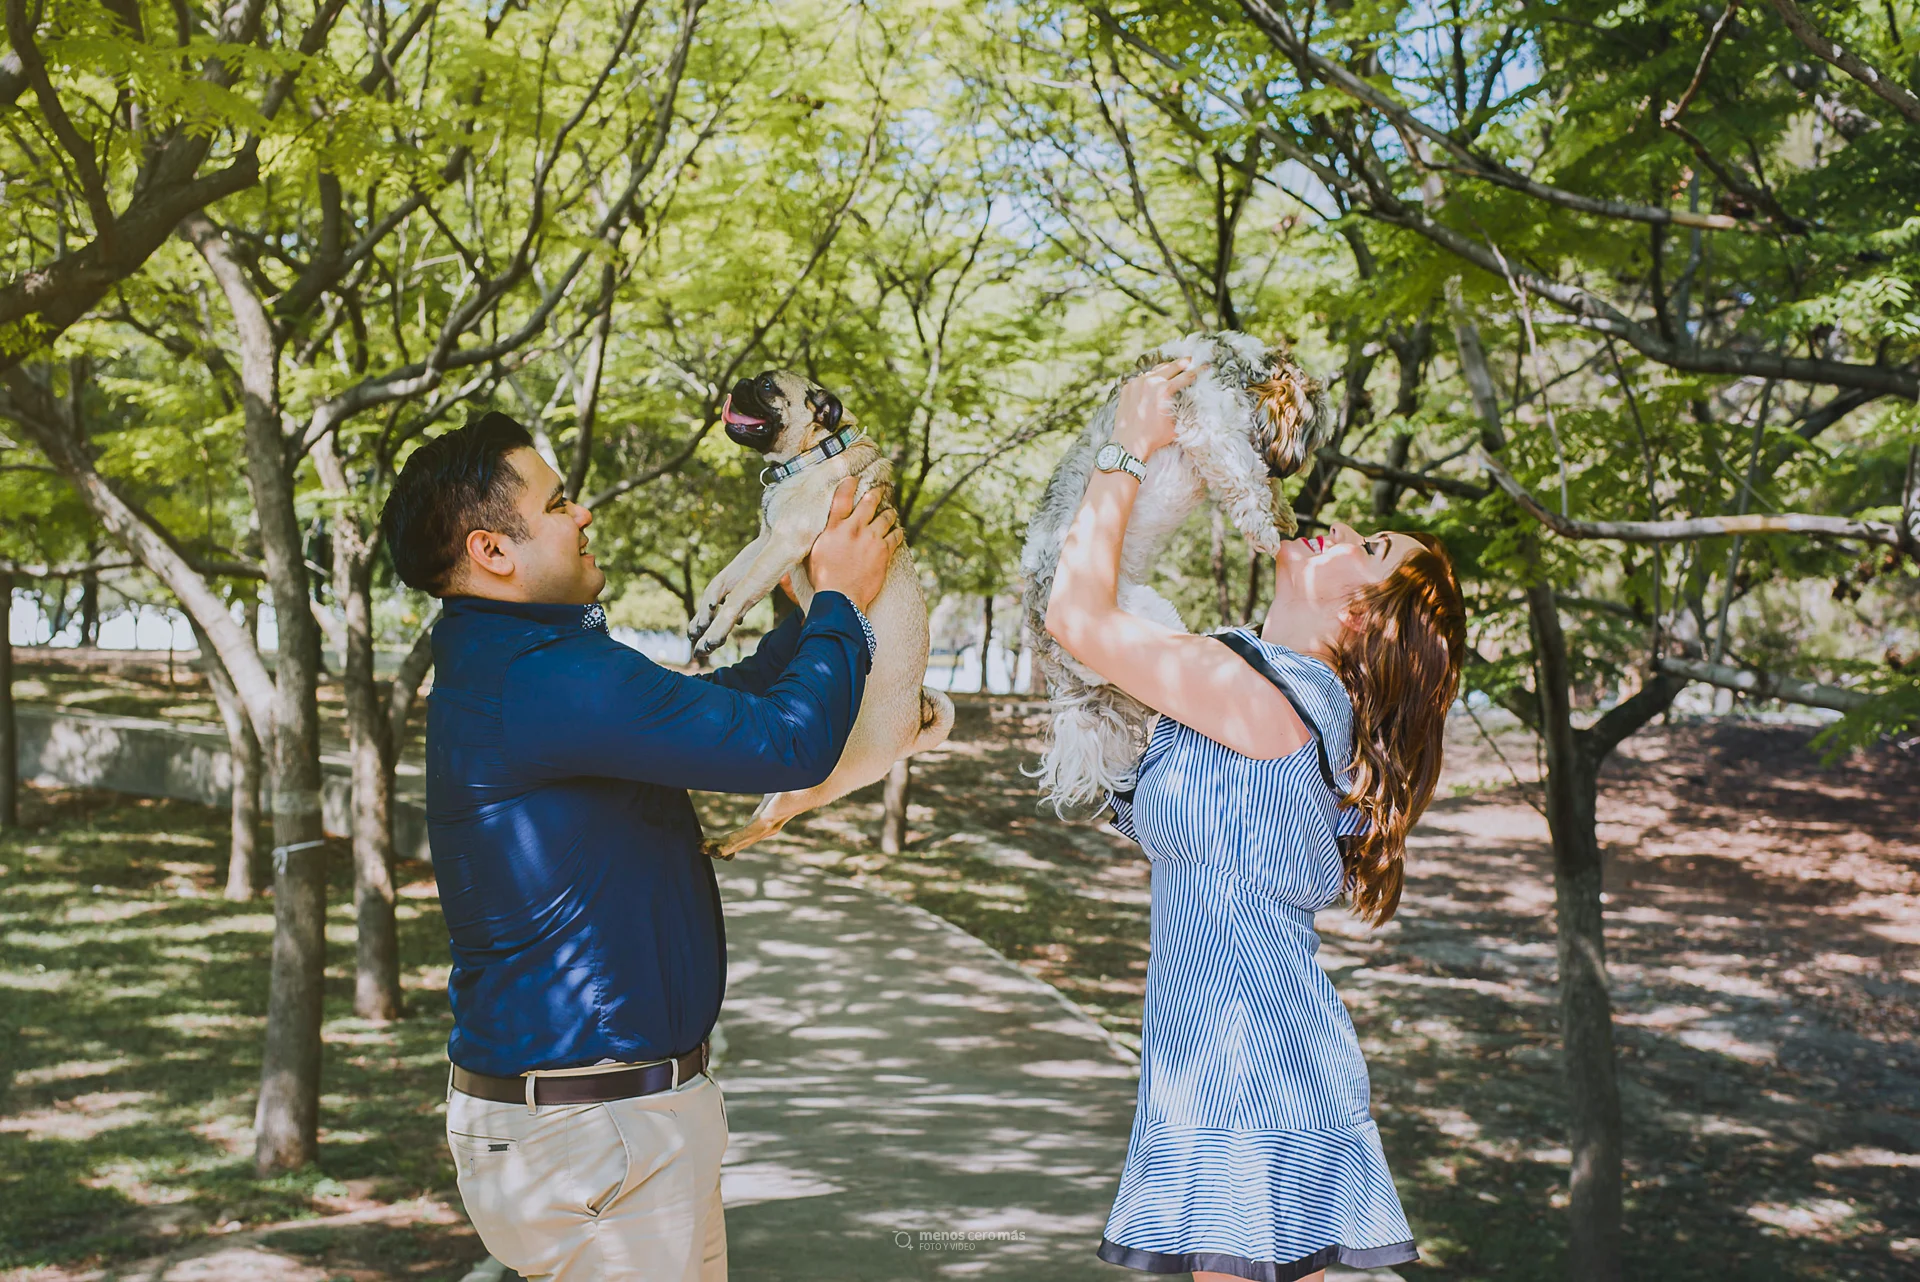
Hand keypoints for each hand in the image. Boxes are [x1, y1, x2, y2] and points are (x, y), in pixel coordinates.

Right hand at [807, 476, 901, 610]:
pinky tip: (898, 531)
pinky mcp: (884, 551)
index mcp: (834, 528)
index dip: (849, 484)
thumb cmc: (824, 582)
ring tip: (891, 511)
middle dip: (876, 492)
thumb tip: (783, 575)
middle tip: (881, 488)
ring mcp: (871, 538)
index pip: (841, 498)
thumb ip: (803, 554)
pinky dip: (897, 532)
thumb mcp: (809, 562)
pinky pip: (896, 535)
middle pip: (869, 502)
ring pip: (886, 516)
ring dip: (889, 512)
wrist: (842, 598)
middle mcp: (853, 529)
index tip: (854, 478)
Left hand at [1112, 357, 1201, 460]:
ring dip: (1166, 368)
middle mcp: (1150, 382)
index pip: (1187, 376)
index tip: (1206, 366)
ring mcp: (1137, 383)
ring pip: (1155, 370)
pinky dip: (1150, 377)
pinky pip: (1141, 378)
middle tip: (1190, 359)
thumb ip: (1184, 409)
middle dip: (1183, 362)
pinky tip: (1154, 379)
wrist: (1128, 442)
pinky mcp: (1128, 387)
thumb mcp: (1176, 424)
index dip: (1199, 370)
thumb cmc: (1154, 436)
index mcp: (1164, 390)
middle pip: (1171, 366)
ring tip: (1173, 366)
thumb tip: (1191, 400)